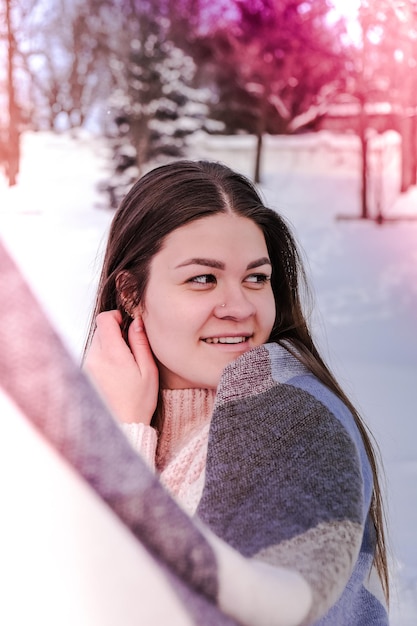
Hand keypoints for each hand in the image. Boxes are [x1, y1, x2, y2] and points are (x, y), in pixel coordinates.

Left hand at [83, 310, 158, 425]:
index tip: (128, 325)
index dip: (117, 316)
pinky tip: (116, 374)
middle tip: (131, 348)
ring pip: (97, 343)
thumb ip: (141, 343)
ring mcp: (87, 367)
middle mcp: (94, 358)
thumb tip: (137, 322)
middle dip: (115, 332)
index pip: (104, 319)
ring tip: (125, 364)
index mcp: (112, 354)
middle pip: (100, 330)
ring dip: (110, 346)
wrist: (123, 426)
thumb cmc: (138, 402)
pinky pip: (94, 356)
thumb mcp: (148, 371)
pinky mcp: (85, 374)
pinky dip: (105, 357)